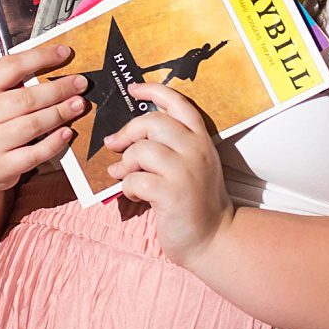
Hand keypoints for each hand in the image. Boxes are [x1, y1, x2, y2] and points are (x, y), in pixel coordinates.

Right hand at [0, 43, 88, 194]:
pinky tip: (67, 132)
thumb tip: (54, 70)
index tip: (64, 52)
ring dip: (60, 113)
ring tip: (78, 104)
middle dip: (59, 89)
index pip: (11, 66)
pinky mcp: (4, 165)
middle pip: (27, 98)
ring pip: (34, 124)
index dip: (40, 57)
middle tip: (80, 83)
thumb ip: (12, 84)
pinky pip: (35, 153)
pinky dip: (54, 142)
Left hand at [102, 81, 233, 268]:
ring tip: (125, 176)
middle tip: (114, 145)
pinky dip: (127, 187)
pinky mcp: (171, 194)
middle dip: (127, 132)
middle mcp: (196, 150)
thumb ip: (167, 146)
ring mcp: (185, 171)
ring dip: (125, 164)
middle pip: (151, 122)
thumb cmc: (195, 201)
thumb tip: (123, 138)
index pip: (178, 103)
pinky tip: (134, 195)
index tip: (132, 89)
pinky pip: (134, 179)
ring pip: (140, 150)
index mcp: (202, 139)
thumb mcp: (190, 165)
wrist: (213, 238)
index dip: (153, 91)